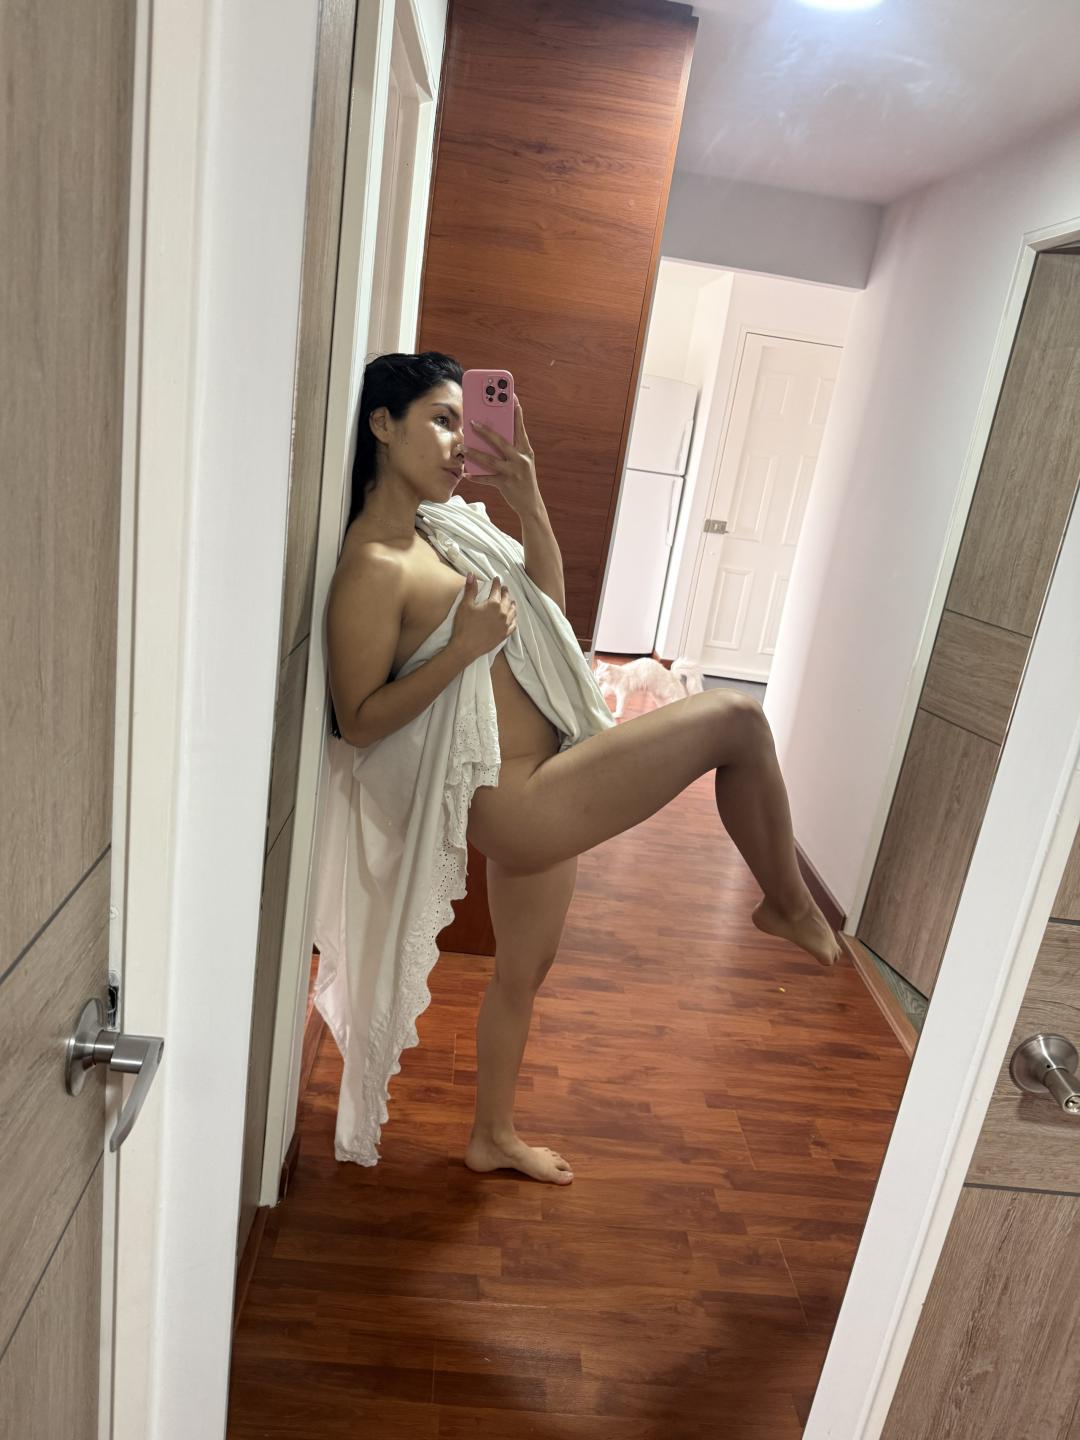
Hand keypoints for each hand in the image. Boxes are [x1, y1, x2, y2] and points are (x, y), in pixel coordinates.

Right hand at [449, 572, 516, 661]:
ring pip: (512, 611)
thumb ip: (470, 589)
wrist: (466, 647)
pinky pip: (513, 624)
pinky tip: (513, 617)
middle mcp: (502, 613)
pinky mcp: (505, 634)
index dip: (496, 583)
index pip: (496, 590)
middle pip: (507, 599)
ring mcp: (505, 624)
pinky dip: (514, 618)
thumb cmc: (464, 625)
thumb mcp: (465, 605)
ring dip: (511, 604)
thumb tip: (471, 574)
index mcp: (493, 604)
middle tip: (504, 588)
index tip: (496, 579)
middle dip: (505, 592)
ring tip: (511, 601)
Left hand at [464, 395, 540, 513]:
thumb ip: (512, 449)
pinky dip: (476, 476)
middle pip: (501, 441)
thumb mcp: (522, 462)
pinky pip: (487, 478)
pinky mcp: (506, 484)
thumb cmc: (523, 479)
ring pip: (490, 460)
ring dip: (474, 453)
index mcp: (526, 450)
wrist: (530, 504)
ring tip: (462, 446)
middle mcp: (521, 459)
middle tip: (472, 422)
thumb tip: (493, 435)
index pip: (520, 428)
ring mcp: (513, 472)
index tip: (511, 398)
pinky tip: (466, 473)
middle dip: (485, 431)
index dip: (516, 413)